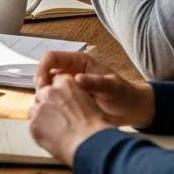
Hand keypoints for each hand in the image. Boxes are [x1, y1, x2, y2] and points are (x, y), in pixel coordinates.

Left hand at [28, 74, 111, 165]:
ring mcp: (40, 107)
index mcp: (66, 83)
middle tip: (59, 118)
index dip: (59, 93)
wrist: (92, 145)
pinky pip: (34, 126)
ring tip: (57, 131)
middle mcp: (50, 92)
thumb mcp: (91, 102)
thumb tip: (74, 104)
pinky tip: (54, 139)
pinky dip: (41, 131)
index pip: (55, 81)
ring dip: (43, 117)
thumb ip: (77, 97)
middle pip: (42, 94)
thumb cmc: (98, 128)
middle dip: (48, 104)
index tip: (62, 101)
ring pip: (36, 110)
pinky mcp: (34, 124)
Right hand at [35, 51, 154, 127]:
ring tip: (46, 109)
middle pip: (45, 71)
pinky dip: (51, 105)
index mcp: (78, 62)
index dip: (43, 68)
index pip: (52, 58)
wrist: (132, 110)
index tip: (41, 84)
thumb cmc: (124, 95)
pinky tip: (53, 115)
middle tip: (41, 100)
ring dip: (45, 96)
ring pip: (48, 86)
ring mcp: (70, 85)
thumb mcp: (112, 87)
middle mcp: (71, 71)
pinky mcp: (70, 98)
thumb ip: (95, 82)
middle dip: (41, 84)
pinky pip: (55, 98)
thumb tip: (77, 78)